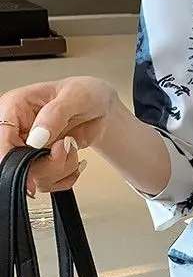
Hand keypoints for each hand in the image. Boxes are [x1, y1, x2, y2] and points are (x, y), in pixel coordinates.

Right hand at [0, 77, 116, 195]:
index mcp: (15, 108)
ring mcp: (30, 149)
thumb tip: (37, 136)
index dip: (11, 158)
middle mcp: (18, 131)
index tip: (29, 173)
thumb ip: (55, 114)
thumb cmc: (85, 94)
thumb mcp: (75, 96)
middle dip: (48, 163)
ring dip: (62, 168)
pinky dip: (67, 176)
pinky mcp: (44, 162)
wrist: (100, 106)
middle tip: (67, 147)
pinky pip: (50, 182)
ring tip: (73, 146)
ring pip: (35, 177)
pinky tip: (75, 159)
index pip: (1, 138)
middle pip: (17, 163)